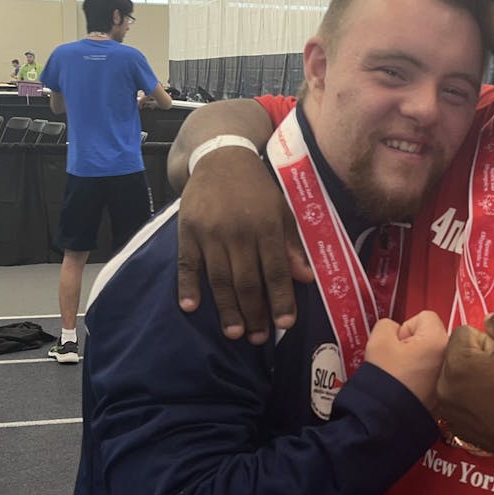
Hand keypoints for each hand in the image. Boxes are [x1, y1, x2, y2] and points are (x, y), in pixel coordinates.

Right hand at [176, 148, 312, 343]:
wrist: (220, 156)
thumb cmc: (257, 187)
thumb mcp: (282, 209)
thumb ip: (292, 244)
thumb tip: (306, 277)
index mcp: (267, 225)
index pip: (276, 270)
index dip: (281, 299)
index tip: (285, 324)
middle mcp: (239, 231)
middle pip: (247, 281)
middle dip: (254, 313)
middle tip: (257, 339)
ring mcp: (211, 232)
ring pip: (219, 278)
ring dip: (226, 309)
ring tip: (234, 332)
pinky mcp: (187, 230)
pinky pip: (187, 263)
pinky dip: (188, 285)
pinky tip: (190, 306)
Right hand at [364, 311, 448, 408]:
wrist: (385, 418)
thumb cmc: (385, 381)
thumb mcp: (378, 341)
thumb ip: (387, 324)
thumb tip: (395, 330)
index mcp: (438, 341)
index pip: (425, 316)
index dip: (406, 328)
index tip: (397, 346)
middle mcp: (450, 358)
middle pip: (430, 336)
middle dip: (413, 344)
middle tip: (398, 360)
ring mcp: (449, 377)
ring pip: (431, 356)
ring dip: (417, 360)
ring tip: (402, 375)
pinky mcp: (444, 393)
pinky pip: (433, 373)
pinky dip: (421, 377)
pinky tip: (408, 386)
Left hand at [436, 312, 493, 461]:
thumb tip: (487, 320)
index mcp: (456, 364)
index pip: (463, 333)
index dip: (486, 341)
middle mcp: (443, 387)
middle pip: (456, 355)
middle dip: (476, 358)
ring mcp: (447, 409)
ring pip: (456, 377)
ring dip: (472, 377)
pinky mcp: (454, 425)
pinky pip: (458, 398)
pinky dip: (470, 398)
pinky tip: (492, 406)